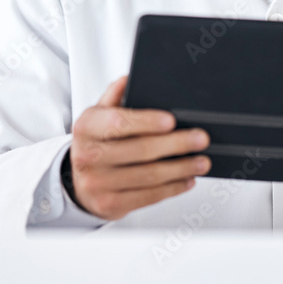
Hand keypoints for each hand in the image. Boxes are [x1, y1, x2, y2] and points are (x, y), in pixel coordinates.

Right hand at [67, 75, 211, 219]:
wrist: (79, 181)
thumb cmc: (98, 142)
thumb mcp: (100, 115)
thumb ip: (115, 96)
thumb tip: (130, 78)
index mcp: (86, 127)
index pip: (118, 122)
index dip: (147, 122)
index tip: (172, 120)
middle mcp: (88, 156)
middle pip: (140, 150)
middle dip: (176, 144)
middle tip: (201, 138)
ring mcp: (97, 183)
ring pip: (148, 176)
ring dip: (181, 168)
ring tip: (202, 161)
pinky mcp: (110, 205)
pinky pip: (148, 196)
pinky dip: (172, 188)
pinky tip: (187, 179)